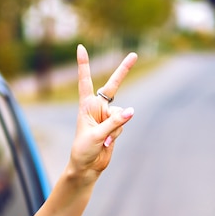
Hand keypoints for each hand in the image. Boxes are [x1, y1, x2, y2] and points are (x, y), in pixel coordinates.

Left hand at [69, 44, 137, 182]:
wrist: (87, 167)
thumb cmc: (83, 150)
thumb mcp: (96, 135)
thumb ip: (114, 123)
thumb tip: (132, 111)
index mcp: (86, 105)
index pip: (85, 81)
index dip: (84, 65)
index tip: (80, 48)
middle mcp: (97, 107)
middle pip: (113, 86)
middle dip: (124, 70)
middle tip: (134, 54)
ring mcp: (108, 116)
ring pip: (121, 114)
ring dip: (114, 129)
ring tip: (103, 140)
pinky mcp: (116, 126)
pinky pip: (123, 125)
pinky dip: (116, 135)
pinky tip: (107, 143)